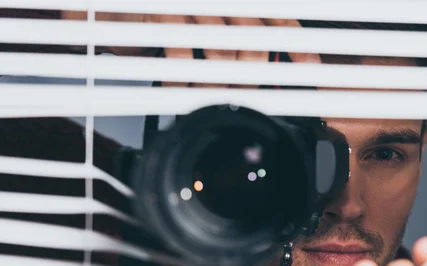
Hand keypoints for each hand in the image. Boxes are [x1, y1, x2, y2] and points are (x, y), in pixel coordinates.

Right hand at [62, 12, 321, 85]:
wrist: (116, 8)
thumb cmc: (168, 20)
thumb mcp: (207, 26)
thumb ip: (237, 41)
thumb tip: (270, 69)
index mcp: (235, 2)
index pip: (276, 17)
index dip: (295, 44)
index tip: (309, 66)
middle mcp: (217, 1)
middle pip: (253, 43)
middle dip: (250, 77)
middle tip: (238, 91)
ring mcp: (190, 6)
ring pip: (222, 54)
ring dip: (215, 84)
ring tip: (205, 94)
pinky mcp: (162, 16)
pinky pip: (184, 57)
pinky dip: (183, 79)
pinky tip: (179, 86)